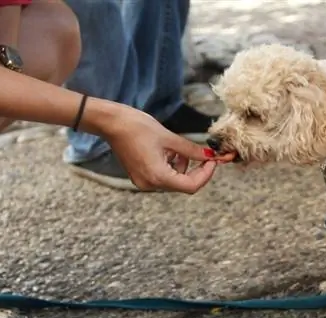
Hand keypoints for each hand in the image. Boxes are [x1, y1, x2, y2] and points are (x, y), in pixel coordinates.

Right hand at [102, 104, 216, 192]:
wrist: (112, 123)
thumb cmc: (138, 127)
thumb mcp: (170, 138)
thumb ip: (192, 150)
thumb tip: (210, 156)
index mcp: (158, 176)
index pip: (191, 186)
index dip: (206, 174)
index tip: (213, 161)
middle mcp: (150, 184)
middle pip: (183, 185)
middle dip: (195, 170)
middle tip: (204, 154)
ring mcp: (143, 182)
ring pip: (173, 181)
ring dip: (182, 167)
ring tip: (177, 149)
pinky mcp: (140, 177)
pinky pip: (162, 177)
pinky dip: (171, 167)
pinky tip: (167, 152)